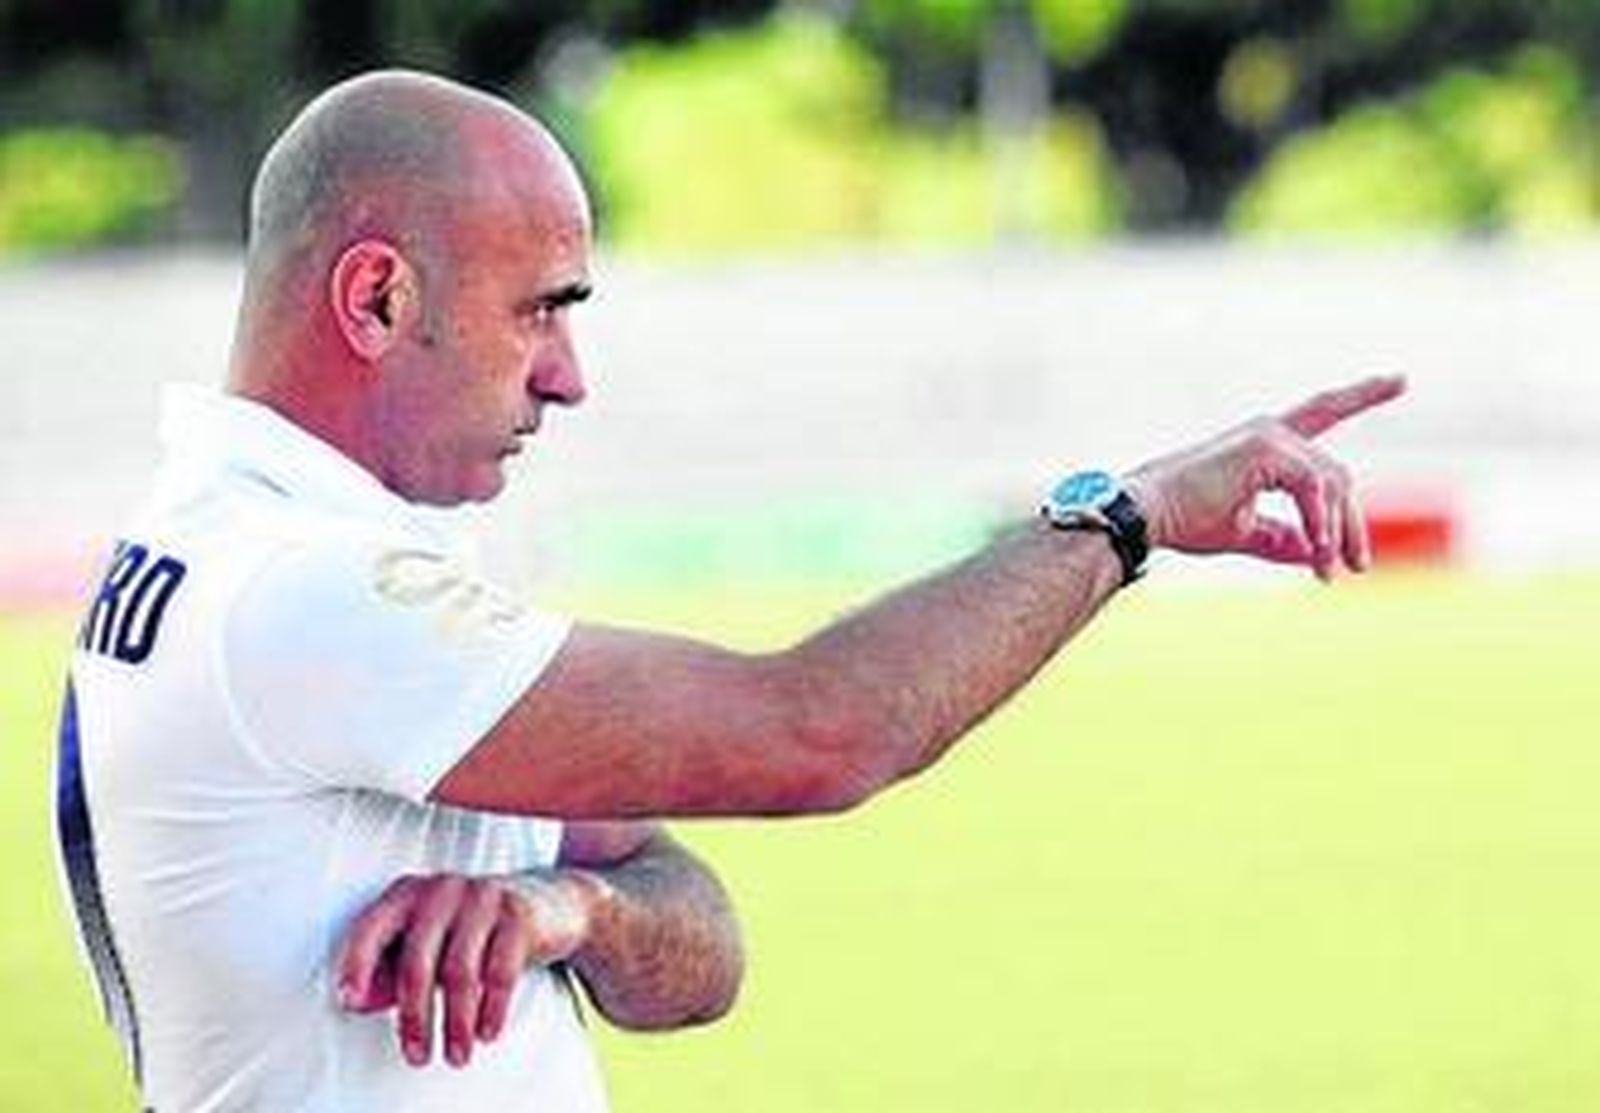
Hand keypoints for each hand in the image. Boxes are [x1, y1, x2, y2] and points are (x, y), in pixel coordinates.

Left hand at [335, 872, 595, 1068]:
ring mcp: (482, 896)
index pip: (371, 927)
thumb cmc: (474, 931)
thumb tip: (357, 1002)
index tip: (349, 1002)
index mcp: (409, 893)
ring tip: (455, 1055)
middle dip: (414, 1016)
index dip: (357, 965)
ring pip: (459, 971)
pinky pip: (500, 970)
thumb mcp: (431, 945)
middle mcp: (442, 888)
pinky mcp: (517, 913)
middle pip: (417, 960)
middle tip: (417, 1055)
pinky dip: (492, 1009)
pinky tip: (487, 1033)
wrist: (550, 902)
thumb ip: (392, 970)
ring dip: (455, 1023)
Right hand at [1126, 374, 1405, 580]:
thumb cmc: (1183, 520)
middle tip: (1358, 567)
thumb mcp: (1243, 531)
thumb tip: (1317, 555)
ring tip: (1332, 572)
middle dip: (1352, 523)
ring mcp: (1270, 437)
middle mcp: (1271, 431)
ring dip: (1338, 532)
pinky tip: (1318, 556)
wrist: (1146, 515)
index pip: (1323, 412)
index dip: (1362, 395)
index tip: (1401, 379)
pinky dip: (1320, 524)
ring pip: (1332, 485)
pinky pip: (1313, 491)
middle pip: (1337, 475)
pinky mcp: (1266, 451)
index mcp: (1265, 444)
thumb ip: (1283, 538)